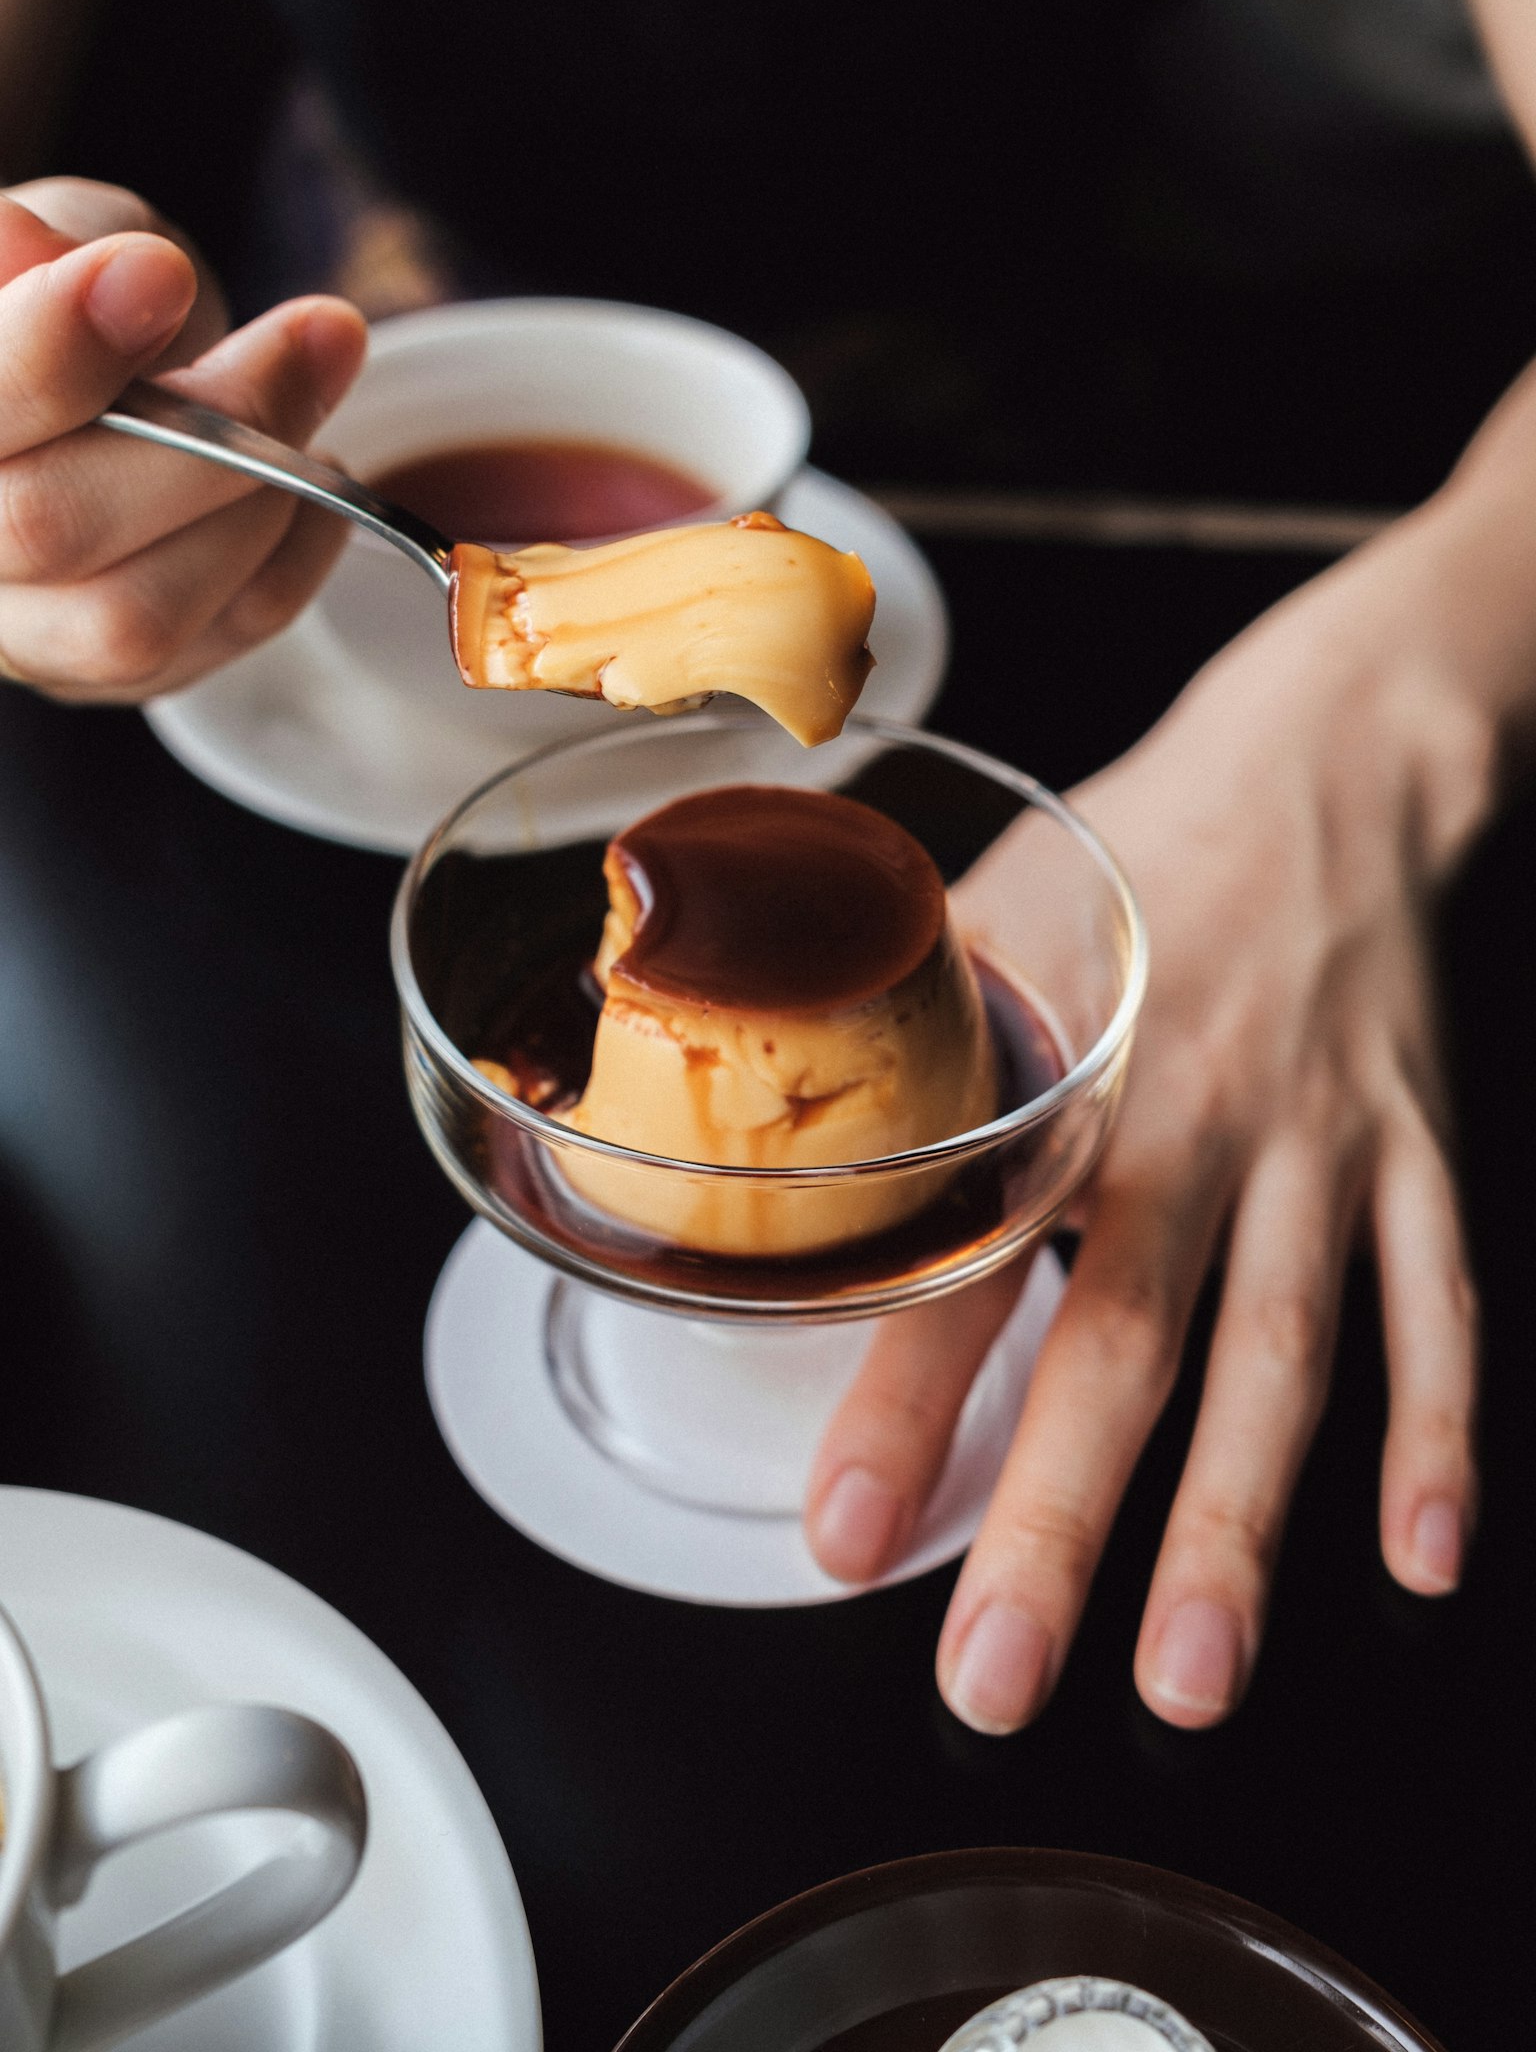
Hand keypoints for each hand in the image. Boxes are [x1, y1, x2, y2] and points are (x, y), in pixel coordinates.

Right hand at [0, 178, 365, 701]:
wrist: (89, 394)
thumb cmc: (58, 305)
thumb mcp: (55, 234)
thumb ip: (44, 242)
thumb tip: (38, 251)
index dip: (58, 346)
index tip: (159, 272)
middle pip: (51, 525)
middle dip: (208, 425)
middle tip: (314, 335)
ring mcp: (23, 635)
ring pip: (135, 615)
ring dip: (259, 499)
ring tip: (309, 401)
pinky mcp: (110, 676)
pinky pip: (224, 635)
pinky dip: (298, 546)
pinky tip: (311, 476)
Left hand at [804, 533, 1486, 1730]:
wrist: (1328, 763)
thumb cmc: (1139, 844)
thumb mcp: (987, 908)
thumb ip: (895, 1039)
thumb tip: (754, 1118)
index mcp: (1066, 1067)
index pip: (961, 1257)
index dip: (896, 1400)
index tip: (841, 1535)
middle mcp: (1193, 1121)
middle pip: (1123, 1346)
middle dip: (1057, 1525)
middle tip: (994, 1678)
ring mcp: (1318, 1147)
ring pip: (1283, 1360)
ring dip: (1237, 1528)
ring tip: (1186, 1677)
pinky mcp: (1416, 1153)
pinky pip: (1439, 1305)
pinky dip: (1442, 1432)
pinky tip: (1418, 1554)